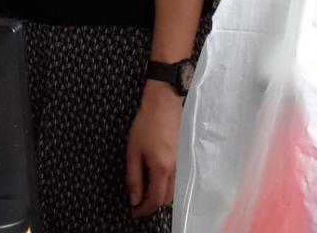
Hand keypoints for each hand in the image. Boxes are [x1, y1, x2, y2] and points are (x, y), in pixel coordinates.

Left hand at [125, 82, 182, 218]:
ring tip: (144, 191)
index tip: (134, 211)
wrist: (164, 104)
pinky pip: (176, 181)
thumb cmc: (146, 124)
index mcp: (161, 168)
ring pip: (172, 192)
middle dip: (151, 205)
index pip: (154, 200)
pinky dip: (166, 187)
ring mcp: (181, 164)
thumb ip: (134, 178)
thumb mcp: (133, 152)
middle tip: (137, 203)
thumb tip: (134, 199)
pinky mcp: (183, 159)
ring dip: (159, 196)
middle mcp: (175, 170)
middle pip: (166, 200)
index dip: (143, 210)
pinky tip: (155, 180)